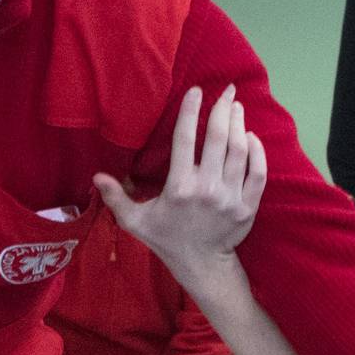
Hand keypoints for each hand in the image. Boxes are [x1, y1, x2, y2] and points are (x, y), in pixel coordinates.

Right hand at [94, 86, 267, 280]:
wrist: (201, 264)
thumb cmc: (167, 239)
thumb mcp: (136, 221)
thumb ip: (116, 198)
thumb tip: (96, 176)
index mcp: (179, 188)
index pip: (185, 140)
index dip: (191, 111)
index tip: (196, 91)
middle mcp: (206, 190)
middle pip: (218, 139)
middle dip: (222, 109)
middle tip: (227, 89)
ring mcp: (230, 198)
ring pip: (239, 151)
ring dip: (239, 124)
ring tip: (236, 108)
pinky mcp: (247, 206)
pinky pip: (258, 172)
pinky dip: (257, 151)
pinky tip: (250, 136)